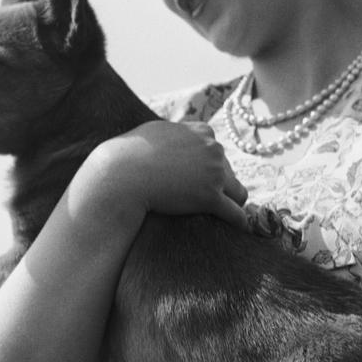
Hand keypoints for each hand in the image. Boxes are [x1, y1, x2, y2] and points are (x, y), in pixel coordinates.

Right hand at [84, 121, 248, 229]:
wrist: (122, 174)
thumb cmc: (130, 154)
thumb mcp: (155, 132)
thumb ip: (172, 133)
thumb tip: (173, 132)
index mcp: (201, 131)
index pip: (215, 150)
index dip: (208, 166)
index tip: (199, 178)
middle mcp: (213, 149)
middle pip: (227, 170)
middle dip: (218, 184)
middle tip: (204, 200)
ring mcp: (214, 173)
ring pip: (237, 192)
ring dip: (231, 202)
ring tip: (225, 215)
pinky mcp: (210, 198)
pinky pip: (235, 213)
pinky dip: (238, 222)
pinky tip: (239, 230)